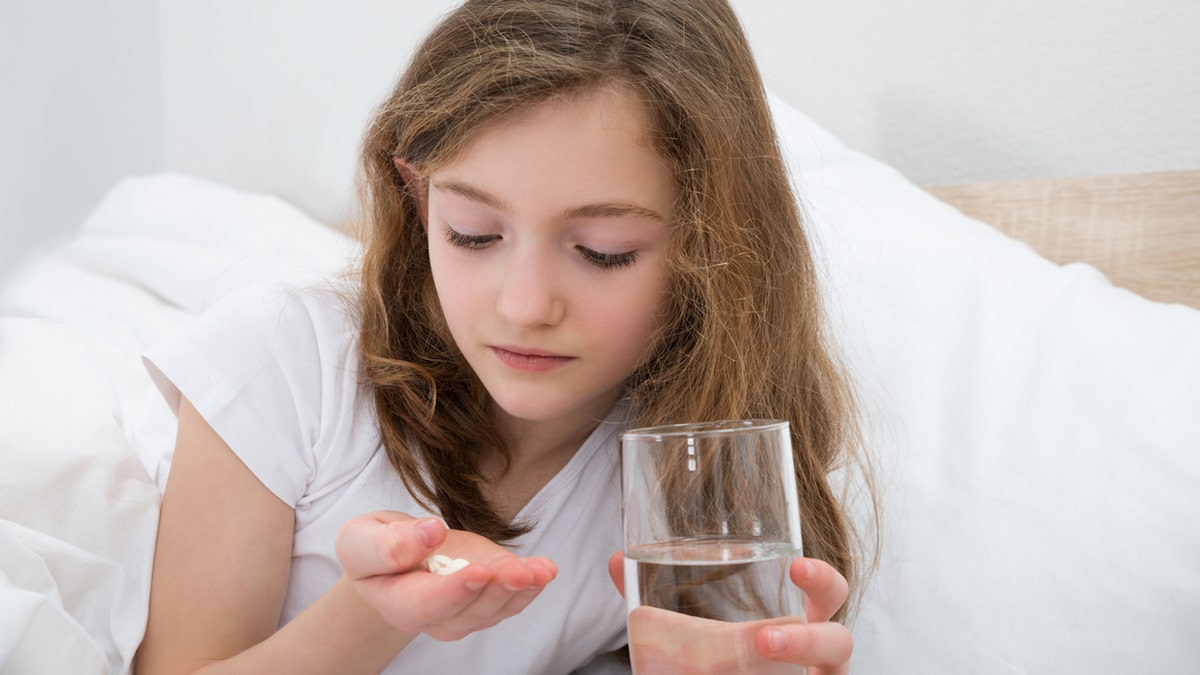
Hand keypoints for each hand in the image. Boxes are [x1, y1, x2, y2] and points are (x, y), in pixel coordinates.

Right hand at [337, 511, 556, 640]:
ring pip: (496, 608)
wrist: (393, 554)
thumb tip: (430, 533)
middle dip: (497, 592)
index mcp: (398, 603)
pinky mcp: (489, 590)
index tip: (479, 572)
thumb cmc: (373, 546)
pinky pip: (513, 595)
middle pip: (469, 612)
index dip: (455, 591)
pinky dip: (533, 583)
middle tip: (519, 572)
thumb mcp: (360, 538)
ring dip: (522, 590)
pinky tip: (546, 569)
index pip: (427, 604)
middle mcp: (436, 615)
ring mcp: (466, 607)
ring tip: (540, 571)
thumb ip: (386, 544)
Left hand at [608, 553, 852, 673]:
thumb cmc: (725, 664)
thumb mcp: (696, 636)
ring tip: (759, 653)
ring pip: (830, 673)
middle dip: (812, 638)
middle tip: (765, 638)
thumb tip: (617, 560)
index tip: (796, 566)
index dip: (820, 579)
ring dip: (794, 664)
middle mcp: (815, 655)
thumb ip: (660, 602)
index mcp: (798, 621)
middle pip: (838, 640)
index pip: (825, 593)